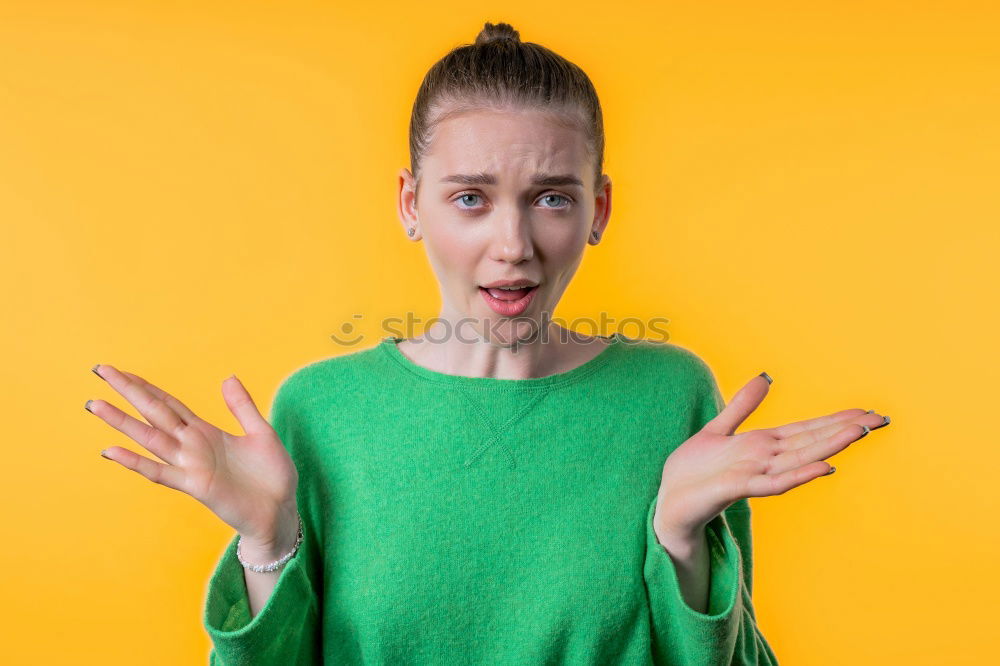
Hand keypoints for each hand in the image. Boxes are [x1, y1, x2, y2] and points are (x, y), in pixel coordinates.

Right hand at [86, 364, 298, 547]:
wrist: (281, 512)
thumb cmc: (272, 476)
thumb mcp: (262, 433)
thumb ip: (242, 407)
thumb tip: (227, 377)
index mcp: (206, 433)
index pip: (169, 404)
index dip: (146, 387)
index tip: (120, 370)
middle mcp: (192, 447)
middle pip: (154, 413)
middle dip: (128, 392)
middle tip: (100, 370)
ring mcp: (191, 466)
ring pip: (149, 438)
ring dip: (122, 422)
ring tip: (95, 404)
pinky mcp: (196, 486)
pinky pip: (161, 472)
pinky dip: (135, 462)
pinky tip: (112, 451)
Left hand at [653, 372, 890, 542]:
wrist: (669, 504)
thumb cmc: (692, 472)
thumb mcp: (717, 429)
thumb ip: (742, 406)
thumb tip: (766, 377)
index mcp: (762, 445)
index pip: (807, 429)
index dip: (836, 419)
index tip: (867, 411)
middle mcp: (766, 460)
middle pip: (812, 440)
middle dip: (845, 429)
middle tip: (881, 419)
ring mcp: (755, 475)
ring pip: (800, 458)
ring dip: (830, 445)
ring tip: (859, 432)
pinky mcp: (738, 488)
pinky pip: (774, 483)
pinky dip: (800, 475)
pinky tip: (825, 467)